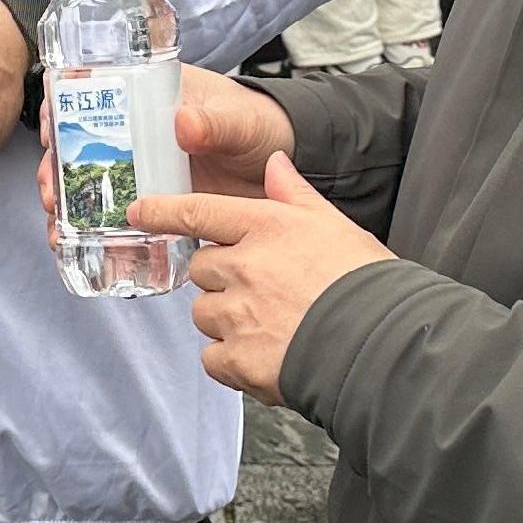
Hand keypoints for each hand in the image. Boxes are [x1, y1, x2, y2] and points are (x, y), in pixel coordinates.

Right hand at [30, 62, 298, 221]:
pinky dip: (100, 237)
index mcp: (151, 97)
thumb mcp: (241, 121)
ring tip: (59, 232)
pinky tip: (86, 254)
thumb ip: (217, 123)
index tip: (49, 132)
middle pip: (80, 148)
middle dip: (55, 171)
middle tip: (50, 193)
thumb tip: (183, 124)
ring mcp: (144, 171)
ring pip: (92, 187)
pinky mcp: (155, 205)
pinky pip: (119, 220)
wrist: (283, 170)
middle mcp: (138, 134)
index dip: (61, 111)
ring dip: (69, 208)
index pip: (92, 94)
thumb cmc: (261, 127)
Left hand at [131, 156, 393, 407]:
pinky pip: (212, 358)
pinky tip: (264, 357)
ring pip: (204, 314)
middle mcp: (244, 266)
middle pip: (202, 269)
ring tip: (272, 326)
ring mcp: (238, 314)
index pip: (199, 212)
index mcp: (266, 227)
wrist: (384, 346)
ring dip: (225, 320)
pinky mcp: (238, 359)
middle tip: (262, 292)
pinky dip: (230, 361)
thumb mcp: (335, 224)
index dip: (164, 211)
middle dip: (222, 279)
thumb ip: (296, 194)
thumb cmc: (366, 283)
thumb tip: (275, 162)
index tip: (139, 210)